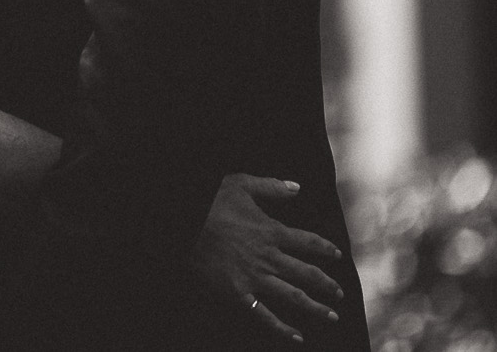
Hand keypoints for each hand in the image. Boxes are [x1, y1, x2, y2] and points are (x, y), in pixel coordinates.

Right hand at [191, 175, 345, 343]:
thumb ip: (270, 187)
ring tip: (331, 316)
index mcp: (272, 231)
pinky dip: (282, 328)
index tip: (337, 255)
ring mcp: (255, 277)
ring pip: (294, 296)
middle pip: (307, 274)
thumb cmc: (209, 202)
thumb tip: (297, 187)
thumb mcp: (240, 184)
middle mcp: (269, 257)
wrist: (182, 223)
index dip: (325, 249)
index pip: (308, 242)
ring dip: (316, 308)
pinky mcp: (238, 293)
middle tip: (339, 293)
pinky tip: (297, 337)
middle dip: (327, 285)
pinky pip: (264, 315)